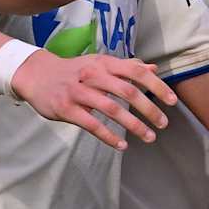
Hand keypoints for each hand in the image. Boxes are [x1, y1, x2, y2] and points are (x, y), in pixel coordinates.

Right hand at [9, 51, 176, 149]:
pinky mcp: (65, 109)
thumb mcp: (99, 64)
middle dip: (148, 109)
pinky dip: (108, 136)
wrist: (36, 75)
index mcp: (104, 63)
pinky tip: (122, 145)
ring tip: (148, 137)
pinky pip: (91, 124)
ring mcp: (78, 92)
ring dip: (133, 125)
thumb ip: (126, 67)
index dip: (156, 86)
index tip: (171, 101)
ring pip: (111, 109)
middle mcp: (92, 75)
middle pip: (127, 91)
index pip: (135, 72)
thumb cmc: (74, 71)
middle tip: (163, 124)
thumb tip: (153, 69)